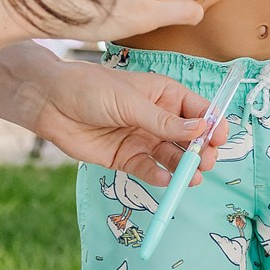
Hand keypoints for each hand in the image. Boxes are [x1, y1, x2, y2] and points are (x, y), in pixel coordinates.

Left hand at [28, 57, 232, 185]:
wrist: (49, 103)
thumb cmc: (90, 89)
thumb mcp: (131, 102)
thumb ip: (163, 121)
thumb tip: (200, 129)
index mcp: (164, 94)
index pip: (197, 110)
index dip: (211, 124)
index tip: (220, 138)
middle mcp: (157, 117)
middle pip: (188, 137)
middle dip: (200, 150)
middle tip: (205, 162)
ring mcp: (142, 138)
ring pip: (171, 156)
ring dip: (183, 167)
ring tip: (191, 177)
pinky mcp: (125, 158)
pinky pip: (147, 169)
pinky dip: (158, 176)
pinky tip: (165, 180)